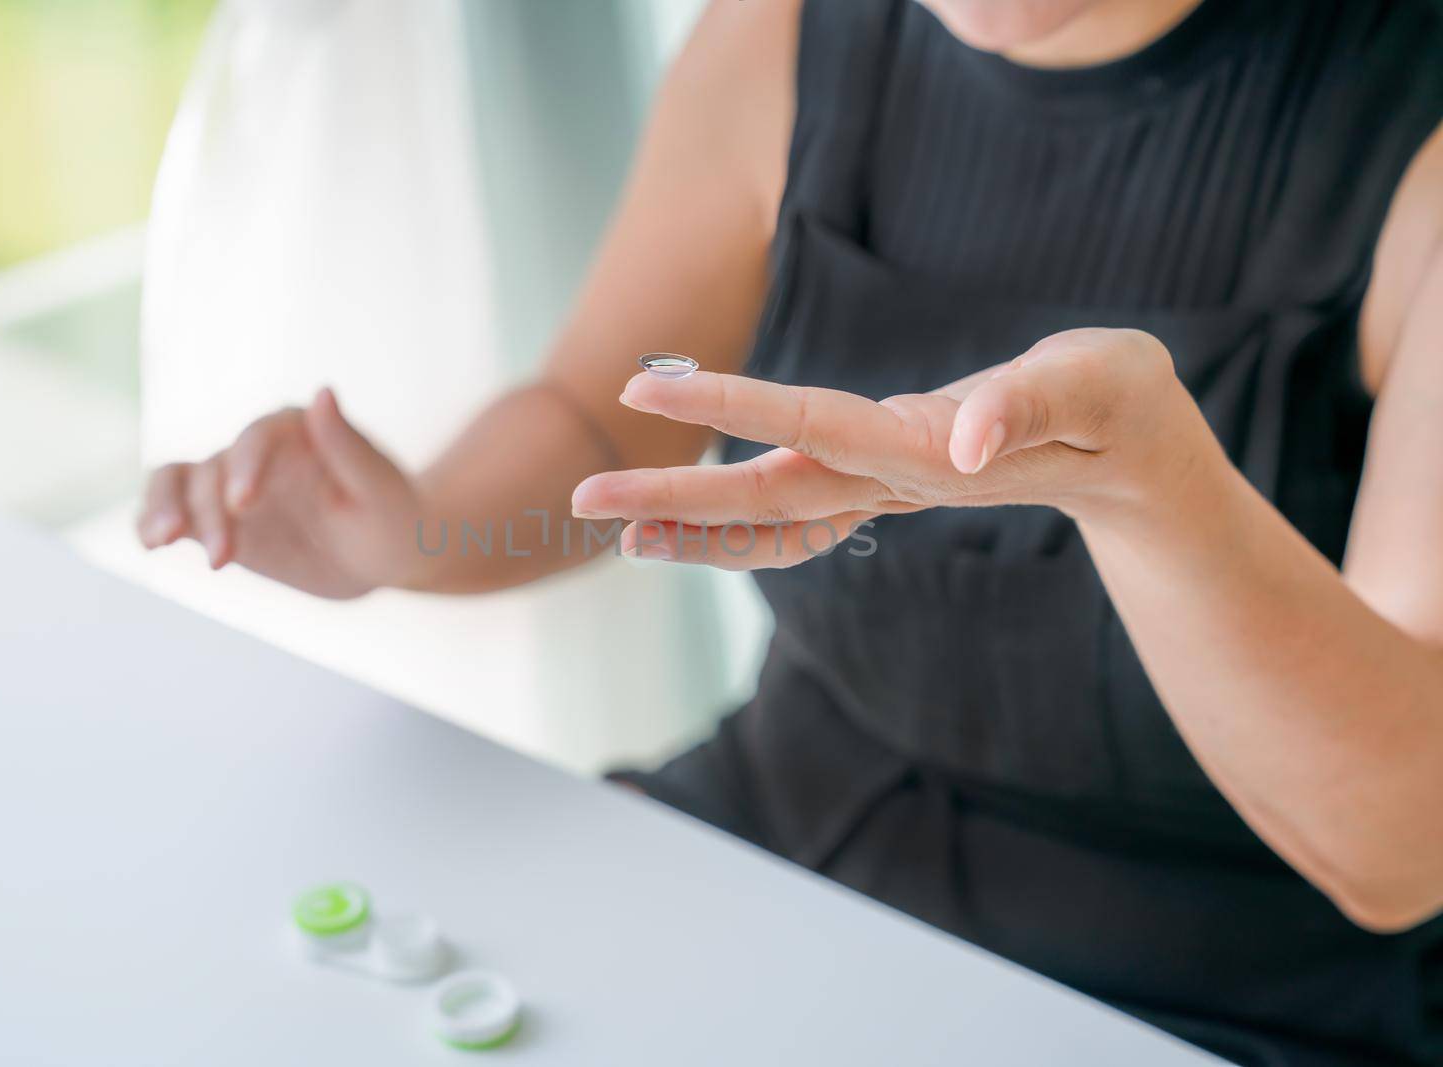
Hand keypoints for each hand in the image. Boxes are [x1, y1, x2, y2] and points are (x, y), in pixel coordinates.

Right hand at [136, 388, 424, 598]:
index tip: (244, 502)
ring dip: (162, 509)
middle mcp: (255, 451)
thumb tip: (323, 392)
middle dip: (206, 508)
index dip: (246, 465)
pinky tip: (150, 543)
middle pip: (212, 467)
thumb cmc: (393, 518)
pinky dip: (152, 523)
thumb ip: (348, 446)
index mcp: (297, 430)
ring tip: (160, 541)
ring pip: (176, 483)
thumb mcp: (381, 490)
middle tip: (221, 557)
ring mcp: (230, 484)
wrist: (385, 555)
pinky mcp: (215, 520)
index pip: (259, 437)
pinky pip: (172, 515)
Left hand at [570, 329, 1213, 568]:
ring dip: (694, 524)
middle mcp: (893, 478)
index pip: (811, 424)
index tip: (645, 389)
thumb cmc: (1124, 411)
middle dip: (675, 496)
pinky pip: (798, 513)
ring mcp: (886, 488)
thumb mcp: (1101, 383)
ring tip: (616, 526)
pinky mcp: (888, 483)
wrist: (1136, 466)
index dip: (730, 403)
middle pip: (767, 495)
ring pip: (773, 519)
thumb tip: (968, 436)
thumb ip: (1035, 403)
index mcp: (928, 449)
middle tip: (582, 494)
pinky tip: (693, 521)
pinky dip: (738, 521)